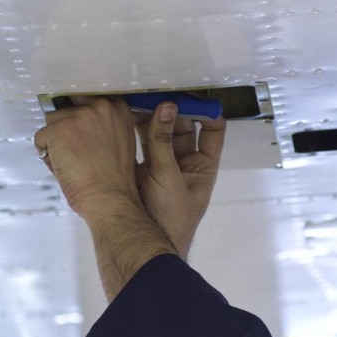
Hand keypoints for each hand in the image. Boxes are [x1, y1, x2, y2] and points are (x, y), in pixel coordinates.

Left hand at [34, 97, 142, 218]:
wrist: (110, 199)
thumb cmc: (116, 179)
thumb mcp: (120, 139)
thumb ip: (104, 124)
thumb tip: (78, 121)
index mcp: (117, 107)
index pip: (87, 97)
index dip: (80, 113)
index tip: (80, 129)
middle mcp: (99, 105)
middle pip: (68, 107)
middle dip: (67, 126)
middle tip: (76, 151)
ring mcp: (77, 116)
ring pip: (52, 121)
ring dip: (56, 140)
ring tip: (71, 162)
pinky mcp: (58, 129)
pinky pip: (41, 138)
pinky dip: (46, 154)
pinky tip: (63, 167)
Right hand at [133, 104, 225, 258]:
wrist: (145, 246)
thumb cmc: (169, 219)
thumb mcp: (168, 178)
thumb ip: (163, 142)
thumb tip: (167, 106)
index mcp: (203, 166)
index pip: (212, 130)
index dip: (205, 110)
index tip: (191, 92)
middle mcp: (184, 162)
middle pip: (182, 127)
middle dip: (171, 108)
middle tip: (156, 90)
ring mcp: (162, 166)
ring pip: (159, 133)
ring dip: (150, 116)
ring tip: (139, 97)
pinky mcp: (140, 170)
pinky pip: (139, 145)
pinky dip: (133, 130)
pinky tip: (124, 115)